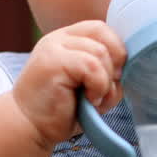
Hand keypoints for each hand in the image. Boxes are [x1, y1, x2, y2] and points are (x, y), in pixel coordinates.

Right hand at [12, 21, 126, 148]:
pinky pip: (92, 66)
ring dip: (106, 81)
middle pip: (103, 35)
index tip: (113, 77)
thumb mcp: (91, 86)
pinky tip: (89, 101)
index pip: (102, 29)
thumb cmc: (61, 110)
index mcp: (67, 39)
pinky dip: (98, 86)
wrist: (30, 128)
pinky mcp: (52, 62)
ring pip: (100, 53)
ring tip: (94, 99)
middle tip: (105, 89)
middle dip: (115, 64)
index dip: (116, 50)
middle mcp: (58, 38)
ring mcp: (53, 48)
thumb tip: (126, 68)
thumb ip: (106, 71)